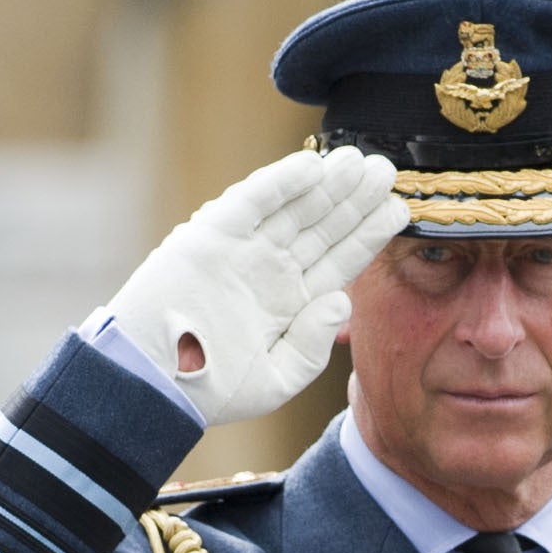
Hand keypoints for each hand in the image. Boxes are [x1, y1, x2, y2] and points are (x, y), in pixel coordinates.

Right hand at [106, 149, 408, 424]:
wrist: (152, 382)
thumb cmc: (210, 390)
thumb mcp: (277, 379)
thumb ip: (313, 345)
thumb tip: (341, 300)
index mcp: (289, 303)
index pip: (339, 261)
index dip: (368, 235)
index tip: (399, 211)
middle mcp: (271, 271)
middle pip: (323, 228)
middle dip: (355, 201)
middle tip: (388, 172)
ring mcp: (243, 250)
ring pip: (295, 209)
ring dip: (327, 185)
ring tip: (362, 162)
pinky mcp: (213, 235)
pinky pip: (253, 201)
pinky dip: (281, 182)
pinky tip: (314, 166)